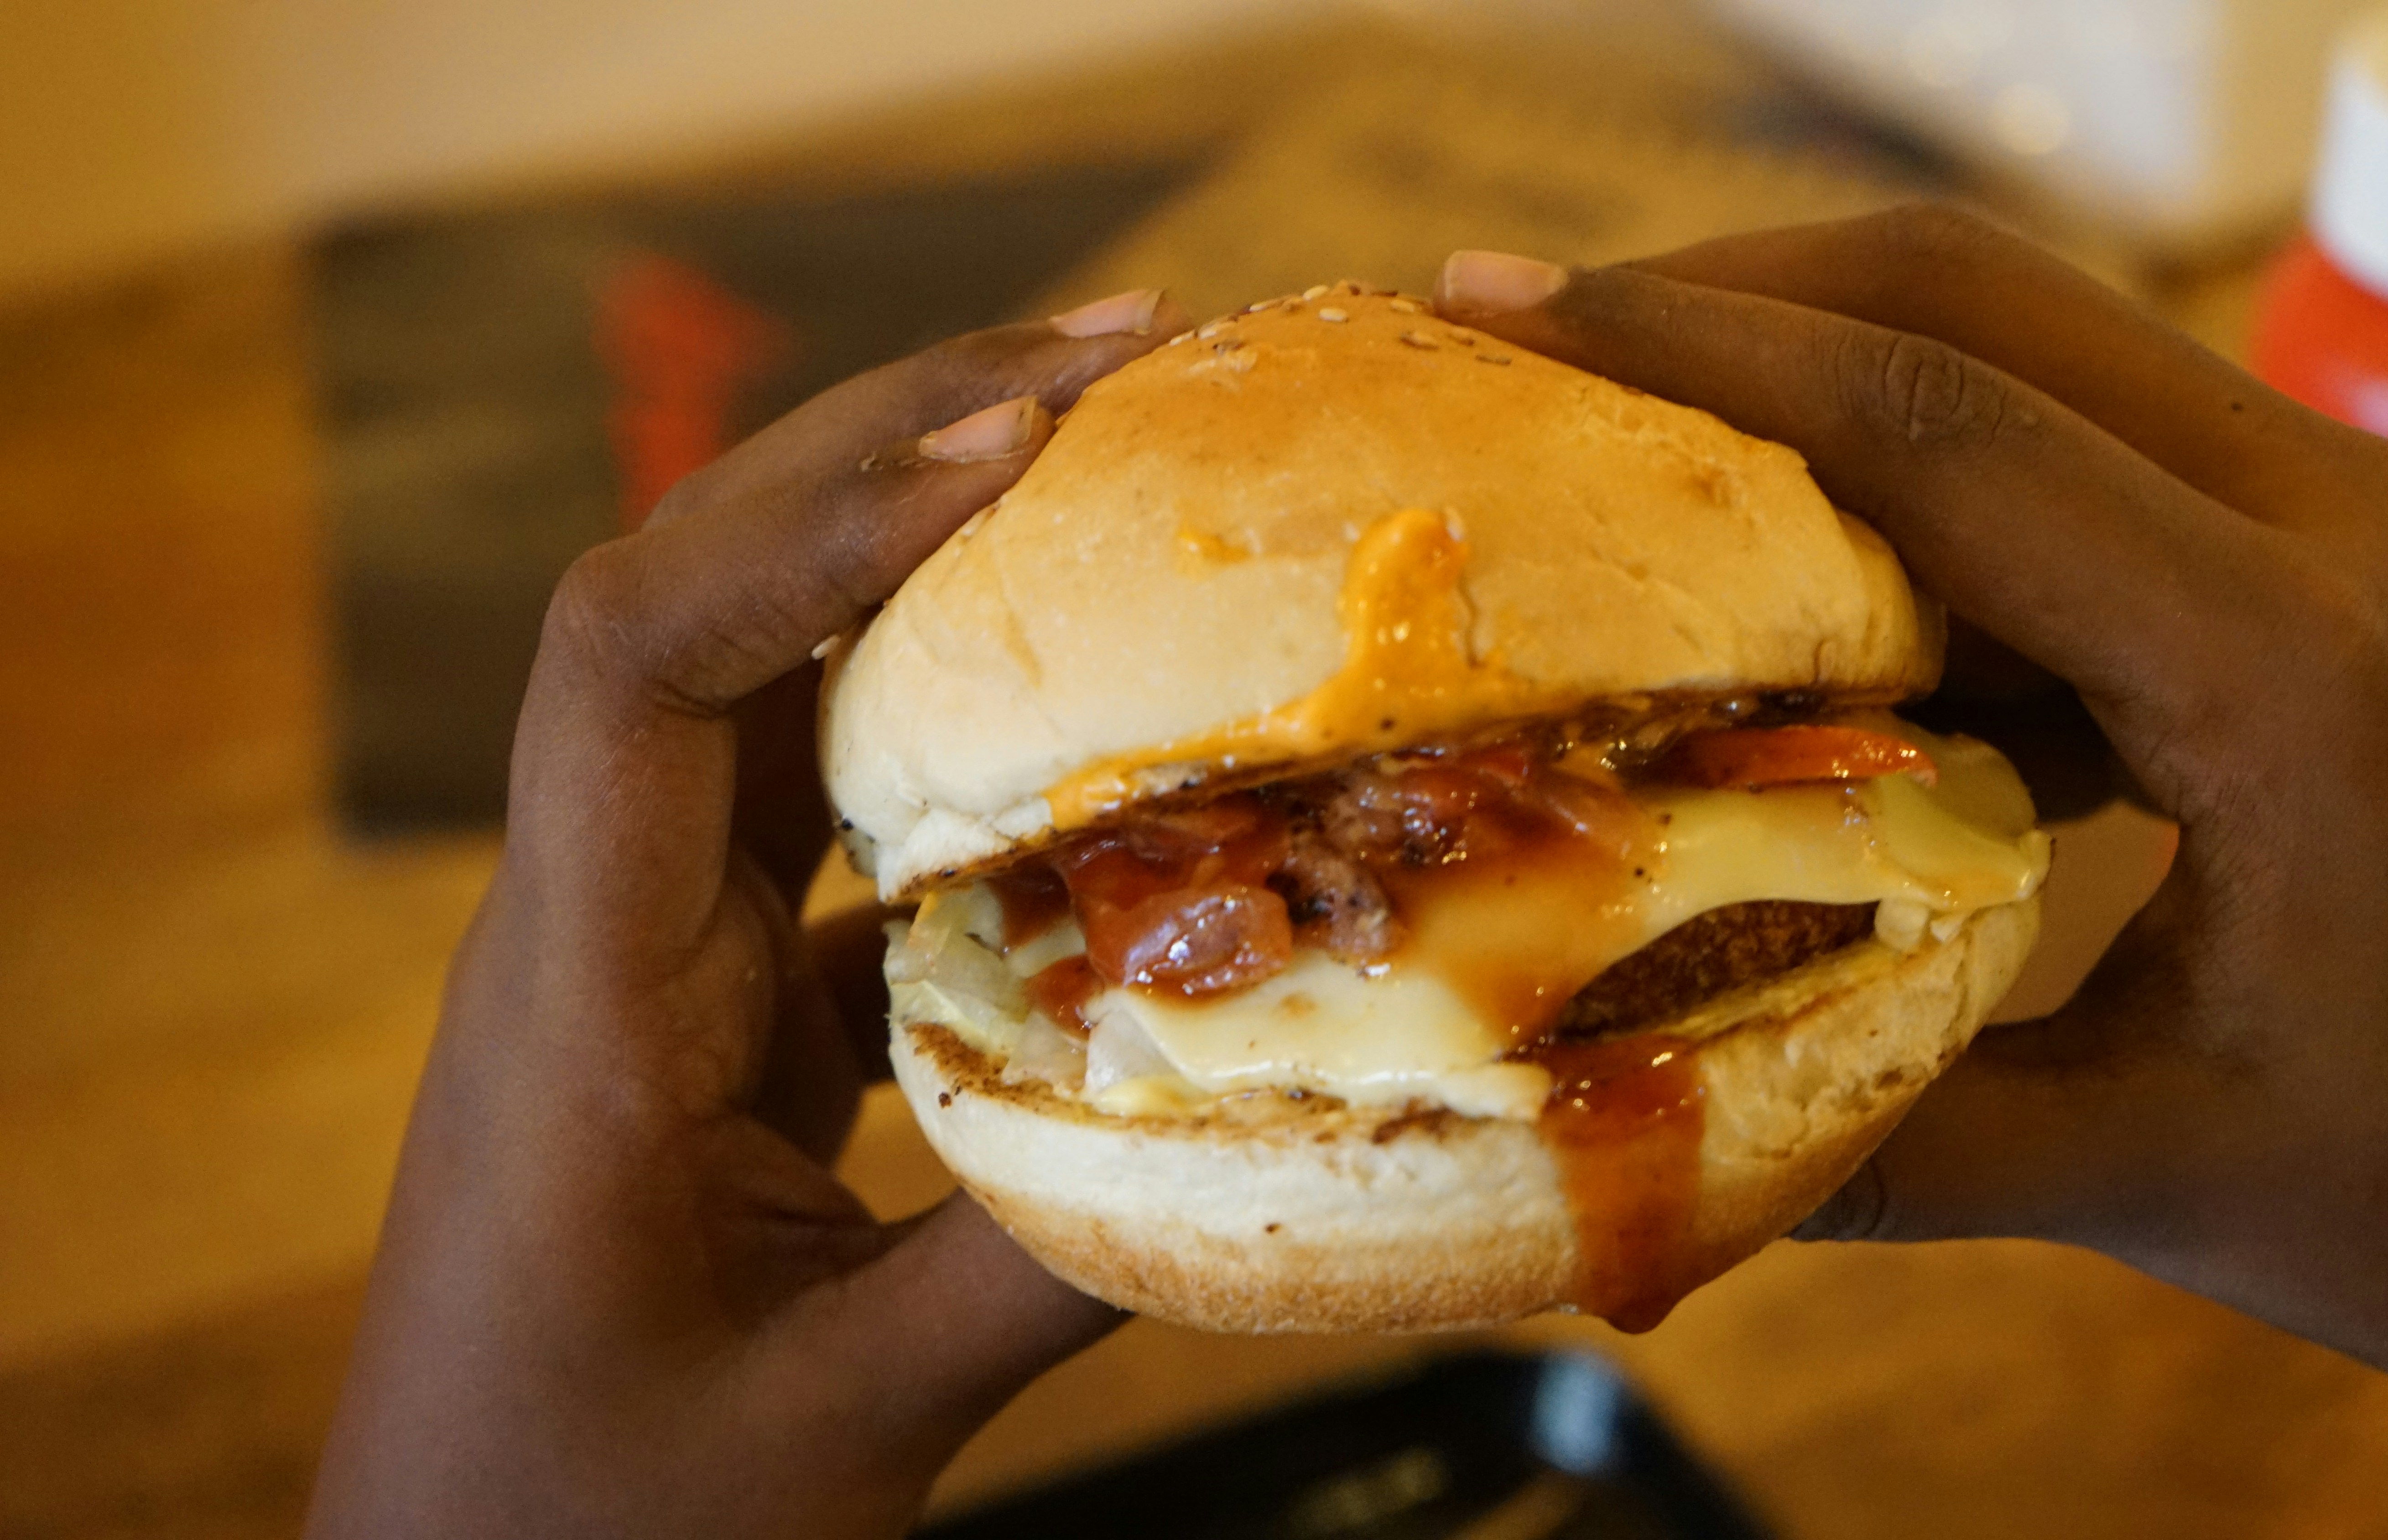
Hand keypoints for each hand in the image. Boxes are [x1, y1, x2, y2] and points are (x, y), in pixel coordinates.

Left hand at [306, 291, 1191, 1536]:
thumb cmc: (590, 1529)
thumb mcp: (844, 1419)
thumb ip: (1055, 1267)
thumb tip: (1289, 1126)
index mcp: (579, 1002)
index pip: (633, 661)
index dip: (809, 522)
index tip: (1014, 448)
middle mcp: (602, 926)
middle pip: (700, 596)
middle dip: (894, 449)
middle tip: (1117, 363)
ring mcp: (656, 950)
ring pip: (768, 676)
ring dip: (924, 550)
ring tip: (1109, 452)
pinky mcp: (719, 1000)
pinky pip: (831, 809)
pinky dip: (960, 731)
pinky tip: (1093, 707)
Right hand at [1434, 213, 2387, 1500]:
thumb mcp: (2169, 1176)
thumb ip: (1887, 1135)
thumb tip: (1628, 1131)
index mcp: (2281, 660)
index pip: (1935, 427)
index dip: (1699, 351)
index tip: (1504, 306)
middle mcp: (2321, 528)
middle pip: (1978, 303)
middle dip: (1736, 294)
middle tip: (1528, 331)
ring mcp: (2336, 527)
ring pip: (2033, 354)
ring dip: (1826, 370)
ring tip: (1633, 438)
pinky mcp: (2324, 572)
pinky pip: (2084, 464)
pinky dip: (1921, 491)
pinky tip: (1810, 601)